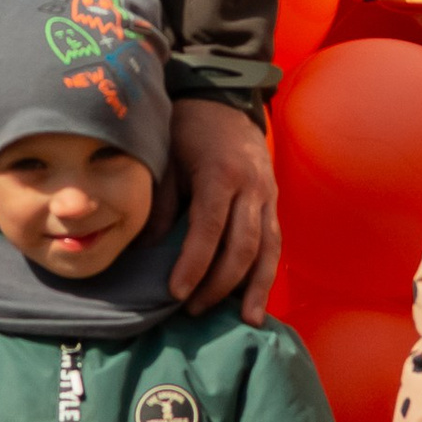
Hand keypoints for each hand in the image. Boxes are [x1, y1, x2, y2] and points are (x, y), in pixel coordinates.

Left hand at [168, 96, 280, 319]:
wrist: (224, 101)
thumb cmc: (188, 129)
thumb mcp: (167, 159)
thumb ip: (161, 203)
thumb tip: (147, 249)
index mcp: (221, 174)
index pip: (210, 227)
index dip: (195, 263)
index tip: (176, 293)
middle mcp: (251, 188)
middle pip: (243, 245)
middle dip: (220, 283)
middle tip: (194, 309)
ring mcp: (268, 195)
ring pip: (268, 249)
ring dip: (254, 288)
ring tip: (244, 320)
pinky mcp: (274, 203)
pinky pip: (275, 243)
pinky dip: (266, 274)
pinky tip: (256, 301)